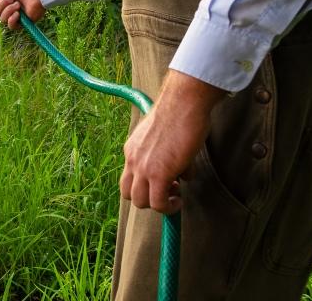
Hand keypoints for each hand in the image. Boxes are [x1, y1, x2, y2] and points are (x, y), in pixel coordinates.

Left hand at [119, 70, 225, 213]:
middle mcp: (132, 160)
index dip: (144, 185)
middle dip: (149, 198)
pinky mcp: (159, 174)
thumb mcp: (164, 137)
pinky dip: (169, 208)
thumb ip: (166, 155)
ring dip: (158, 205)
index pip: (129, 177)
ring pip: (141, 202)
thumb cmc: (179, 114)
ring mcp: (143, 168)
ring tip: (175, 196)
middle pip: (129, 194)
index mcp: (131, 149)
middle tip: (169, 190)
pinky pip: (158, 203)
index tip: (163, 182)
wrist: (182, 103)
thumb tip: (183, 173)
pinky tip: (179, 200)